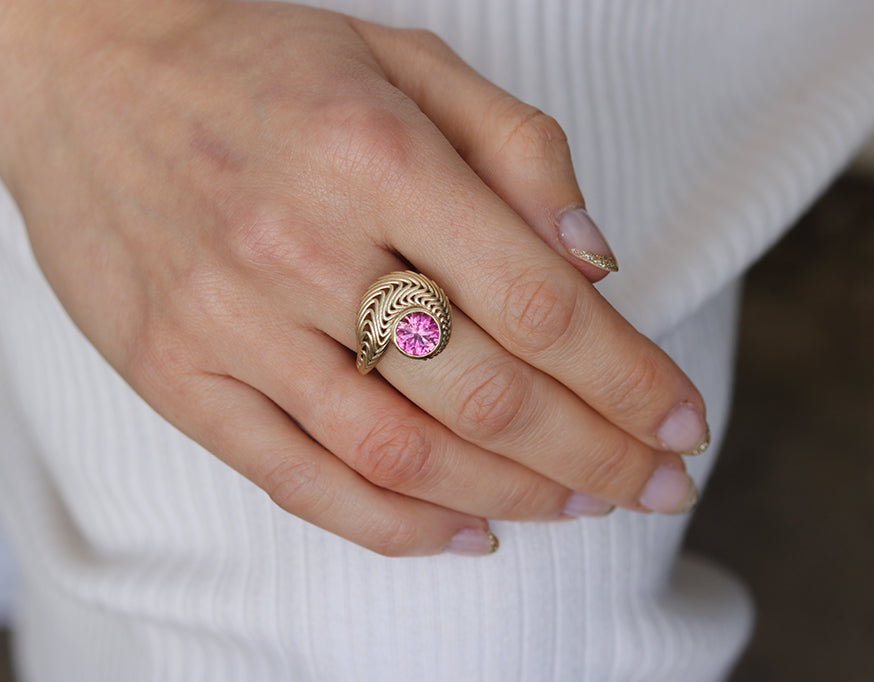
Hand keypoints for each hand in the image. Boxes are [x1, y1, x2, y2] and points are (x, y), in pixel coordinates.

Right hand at [0, 0, 708, 555]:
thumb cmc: (263, 62)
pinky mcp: (176, 374)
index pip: (541, 303)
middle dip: (597, 453)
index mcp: (377, 153)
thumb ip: (517, 151)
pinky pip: (299, 481)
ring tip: (582, 507)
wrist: (88, 68)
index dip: (629, 378)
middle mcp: (302, 243)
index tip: (682, 423)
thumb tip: (596, 264)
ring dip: (515, 495)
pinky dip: (396, 525)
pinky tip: (468, 531)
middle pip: (488, 391)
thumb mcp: (407, 62)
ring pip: (403, 451)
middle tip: (656, 482)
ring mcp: (230, 320)